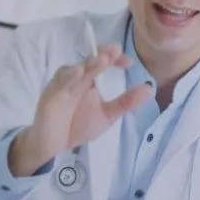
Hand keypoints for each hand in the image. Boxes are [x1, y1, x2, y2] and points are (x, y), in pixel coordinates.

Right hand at [7, 44, 151, 175]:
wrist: (53, 147)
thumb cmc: (77, 126)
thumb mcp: (107, 115)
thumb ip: (125, 102)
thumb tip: (149, 88)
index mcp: (88, 80)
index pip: (101, 62)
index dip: (113, 58)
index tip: (128, 62)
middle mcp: (75, 79)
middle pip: (88, 61)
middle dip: (102, 55)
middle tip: (115, 52)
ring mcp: (61, 86)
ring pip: (74, 70)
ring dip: (88, 64)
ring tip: (102, 60)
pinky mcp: (50, 97)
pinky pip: (58, 84)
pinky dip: (68, 77)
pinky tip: (79, 73)